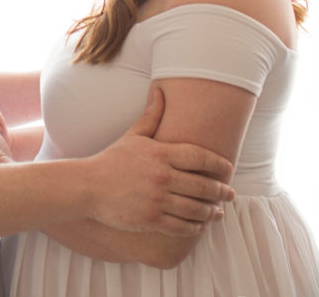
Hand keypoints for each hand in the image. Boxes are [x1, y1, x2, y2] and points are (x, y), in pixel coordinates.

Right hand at [85, 86, 234, 236]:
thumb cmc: (111, 159)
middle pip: (202, 185)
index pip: (199, 157)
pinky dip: (194, 228)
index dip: (218, 164)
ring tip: (218, 213)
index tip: (229, 169)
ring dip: (211, 212)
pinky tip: (199, 227)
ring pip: (194, 208)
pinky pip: (180, 226)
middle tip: (230, 194)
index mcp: (160, 154)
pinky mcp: (149, 219)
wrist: (88, 186)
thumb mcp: (133, 135)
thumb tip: (161, 91)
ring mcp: (156, 199)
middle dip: (221, 191)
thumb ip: (151, 115)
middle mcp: (162, 176)